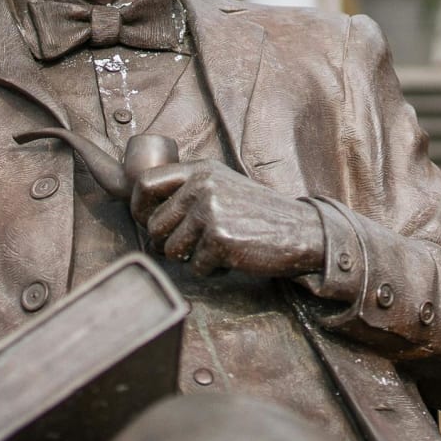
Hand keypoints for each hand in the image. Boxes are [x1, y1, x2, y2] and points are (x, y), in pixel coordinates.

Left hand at [129, 160, 325, 277]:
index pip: (145, 183)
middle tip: (194, 247)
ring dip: (191, 259)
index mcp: (201, 170)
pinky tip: (233, 258)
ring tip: (218, 249)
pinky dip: (211, 270)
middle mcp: (203, 186)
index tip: (147, 223)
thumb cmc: (259, 215)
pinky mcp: (220, 240)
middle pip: (154, 225)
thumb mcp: (224, 187)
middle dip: (168, 244)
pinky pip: (195, 267)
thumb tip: (144, 215)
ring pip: (171, 250)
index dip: (139, 209)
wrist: (302, 231)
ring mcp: (211, 212)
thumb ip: (189, 191)